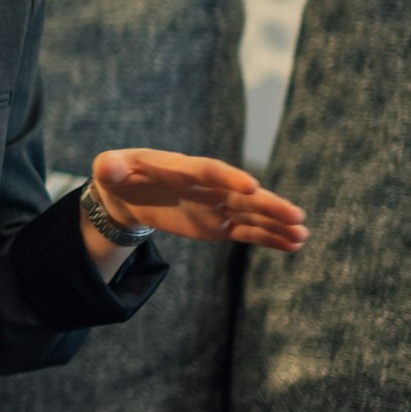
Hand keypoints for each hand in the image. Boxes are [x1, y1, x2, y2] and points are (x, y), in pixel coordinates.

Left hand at [92, 149, 308, 251]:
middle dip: (268, 205)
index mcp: (183, 168)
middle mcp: (207, 185)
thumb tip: (108, 167)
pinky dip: (268, 238)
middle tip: (296, 216)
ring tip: (303, 234)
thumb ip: (111, 166)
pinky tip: (293, 245)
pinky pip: (247, 232)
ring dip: (277, 224)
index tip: (252, 187)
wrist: (129, 191)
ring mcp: (217, 205)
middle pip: (241, 195)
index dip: (229, 178)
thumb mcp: (109, 168)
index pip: (209, 171)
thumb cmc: (120, 174)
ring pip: (251, 215)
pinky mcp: (219, 224)